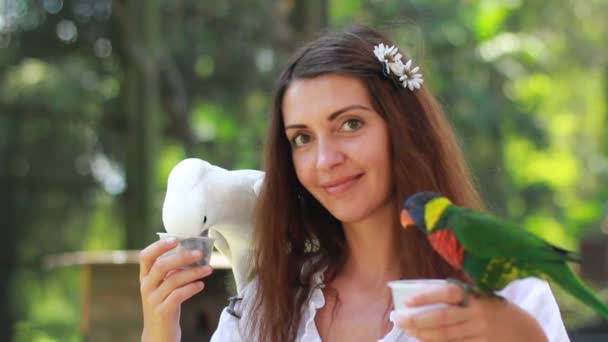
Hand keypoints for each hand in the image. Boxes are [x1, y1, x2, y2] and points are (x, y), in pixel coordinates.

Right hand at [139, 238, 213, 341]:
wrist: (158, 335)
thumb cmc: (165, 305)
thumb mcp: (163, 287)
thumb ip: (171, 271)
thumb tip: (192, 252)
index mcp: (145, 277)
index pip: (146, 256)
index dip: (159, 246)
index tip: (176, 239)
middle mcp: (146, 287)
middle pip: (161, 266)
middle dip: (182, 257)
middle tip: (199, 253)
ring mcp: (153, 300)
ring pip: (173, 280)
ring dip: (193, 272)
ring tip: (208, 269)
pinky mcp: (162, 312)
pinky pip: (178, 296)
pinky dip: (191, 288)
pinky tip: (201, 285)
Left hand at [395, 283, 546, 341]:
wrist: (527, 333)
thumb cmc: (496, 311)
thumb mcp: (482, 298)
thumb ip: (459, 297)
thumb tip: (422, 296)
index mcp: (476, 296)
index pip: (449, 292)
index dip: (427, 296)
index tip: (408, 300)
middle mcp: (478, 314)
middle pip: (443, 317)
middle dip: (417, 319)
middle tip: (398, 318)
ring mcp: (481, 333)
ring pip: (446, 336)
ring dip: (424, 334)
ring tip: (408, 331)